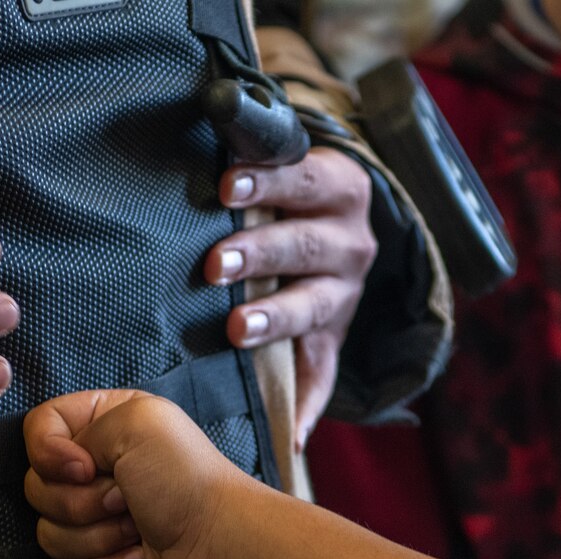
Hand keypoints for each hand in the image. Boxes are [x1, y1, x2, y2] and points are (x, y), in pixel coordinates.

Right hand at [23, 389, 264, 558]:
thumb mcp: (136, 423)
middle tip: (126, 501)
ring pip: (50, 535)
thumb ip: (74, 427)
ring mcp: (97, 522)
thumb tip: (62, 474)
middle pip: (36, 490)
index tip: (84, 468)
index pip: (37, 430)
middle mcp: (96, 471)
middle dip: (81, 502)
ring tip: (139, 531)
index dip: (49, 455)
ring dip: (98, 537)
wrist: (220, 546)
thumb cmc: (185, 480)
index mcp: (103, 427)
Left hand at [208, 148, 375, 447]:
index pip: (305, 180)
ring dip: (276, 319)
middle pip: (307, 247)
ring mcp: (344, 297)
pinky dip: (309, 407)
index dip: (269, 182)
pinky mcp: (333, 341)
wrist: (333, 226)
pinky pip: (323, 376)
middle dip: (259, 255)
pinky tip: (292, 435)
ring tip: (237, 329)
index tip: (227, 187)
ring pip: (314, 308)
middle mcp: (352, 244)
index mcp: (340, 189)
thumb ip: (252, 155)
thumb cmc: (281, 192)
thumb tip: (208, 120)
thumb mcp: (282, 163)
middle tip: (214, 265)